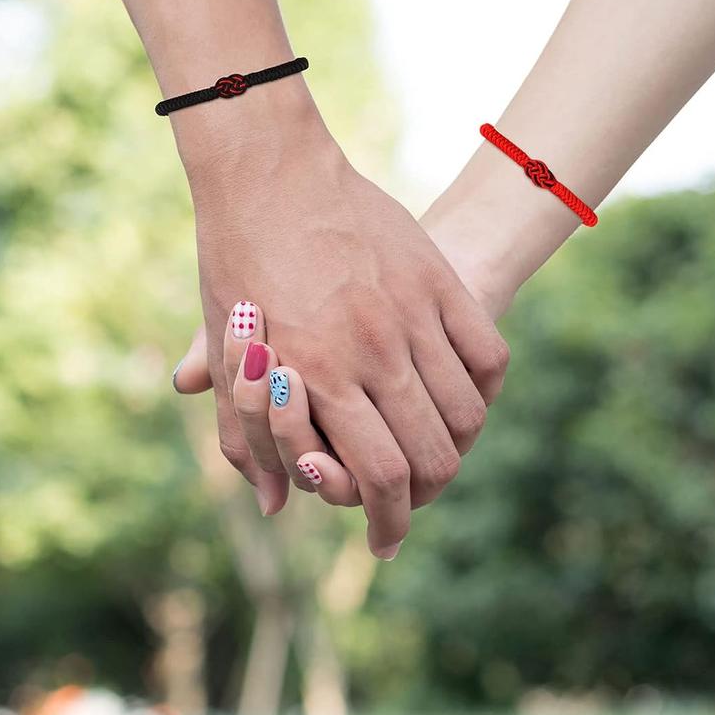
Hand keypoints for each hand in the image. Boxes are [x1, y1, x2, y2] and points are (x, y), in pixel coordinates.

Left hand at [182, 122, 507, 559]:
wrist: (271, 173)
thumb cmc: (236, 264)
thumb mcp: (227, 352)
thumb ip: (244, 434)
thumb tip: (273, 506)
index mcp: (316, 374)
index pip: (375, 477)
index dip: (388, 523)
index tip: (386, 541)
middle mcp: (371, 350)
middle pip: (432, 457)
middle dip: (423, 498)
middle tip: (411, 503)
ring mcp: (412, 313)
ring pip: (466, 413)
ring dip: (456, 447)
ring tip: (437, 450)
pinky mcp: (438, 280)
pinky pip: (487, 355)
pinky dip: (481, 388)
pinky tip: (459, 396)